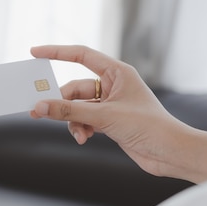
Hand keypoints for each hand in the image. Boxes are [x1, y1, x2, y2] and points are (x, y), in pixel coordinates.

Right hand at [29, 45, 187, 178]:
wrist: (170, 153)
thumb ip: (70, 111)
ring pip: (78, 107)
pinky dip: (81, 129)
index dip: (57, 52)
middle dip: (60, 103)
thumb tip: (40, 106)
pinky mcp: (110, 121)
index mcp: (117, 72)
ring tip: (78, 134)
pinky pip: (85, 120)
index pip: (81, 55)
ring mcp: (111, 104)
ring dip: (73, 121)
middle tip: (38, 111)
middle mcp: (113, 85)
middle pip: (75, 89)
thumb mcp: (104, 117)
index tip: (35, 53)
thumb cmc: (149, 127)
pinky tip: (84, 139)